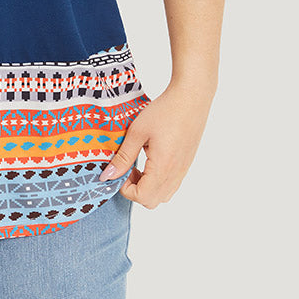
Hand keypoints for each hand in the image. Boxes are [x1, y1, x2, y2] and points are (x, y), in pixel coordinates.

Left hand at [99, 82, 214, 207]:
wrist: (191, 98)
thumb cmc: (164, 111)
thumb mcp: (137, 132)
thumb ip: (123, 156)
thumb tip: (108, 175)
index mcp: (163, 168)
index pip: (142, 197)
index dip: (125, 189)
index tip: (119, 170)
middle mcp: (175, 174)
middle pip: (152, 201)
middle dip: (135, 190)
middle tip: (127, 168)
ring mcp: (183, 170)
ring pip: (163, 195)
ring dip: (147, 186)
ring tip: (139, 162)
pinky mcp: (186, 164)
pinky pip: (171, 184)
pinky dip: (157, 180)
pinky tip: (151, 157)